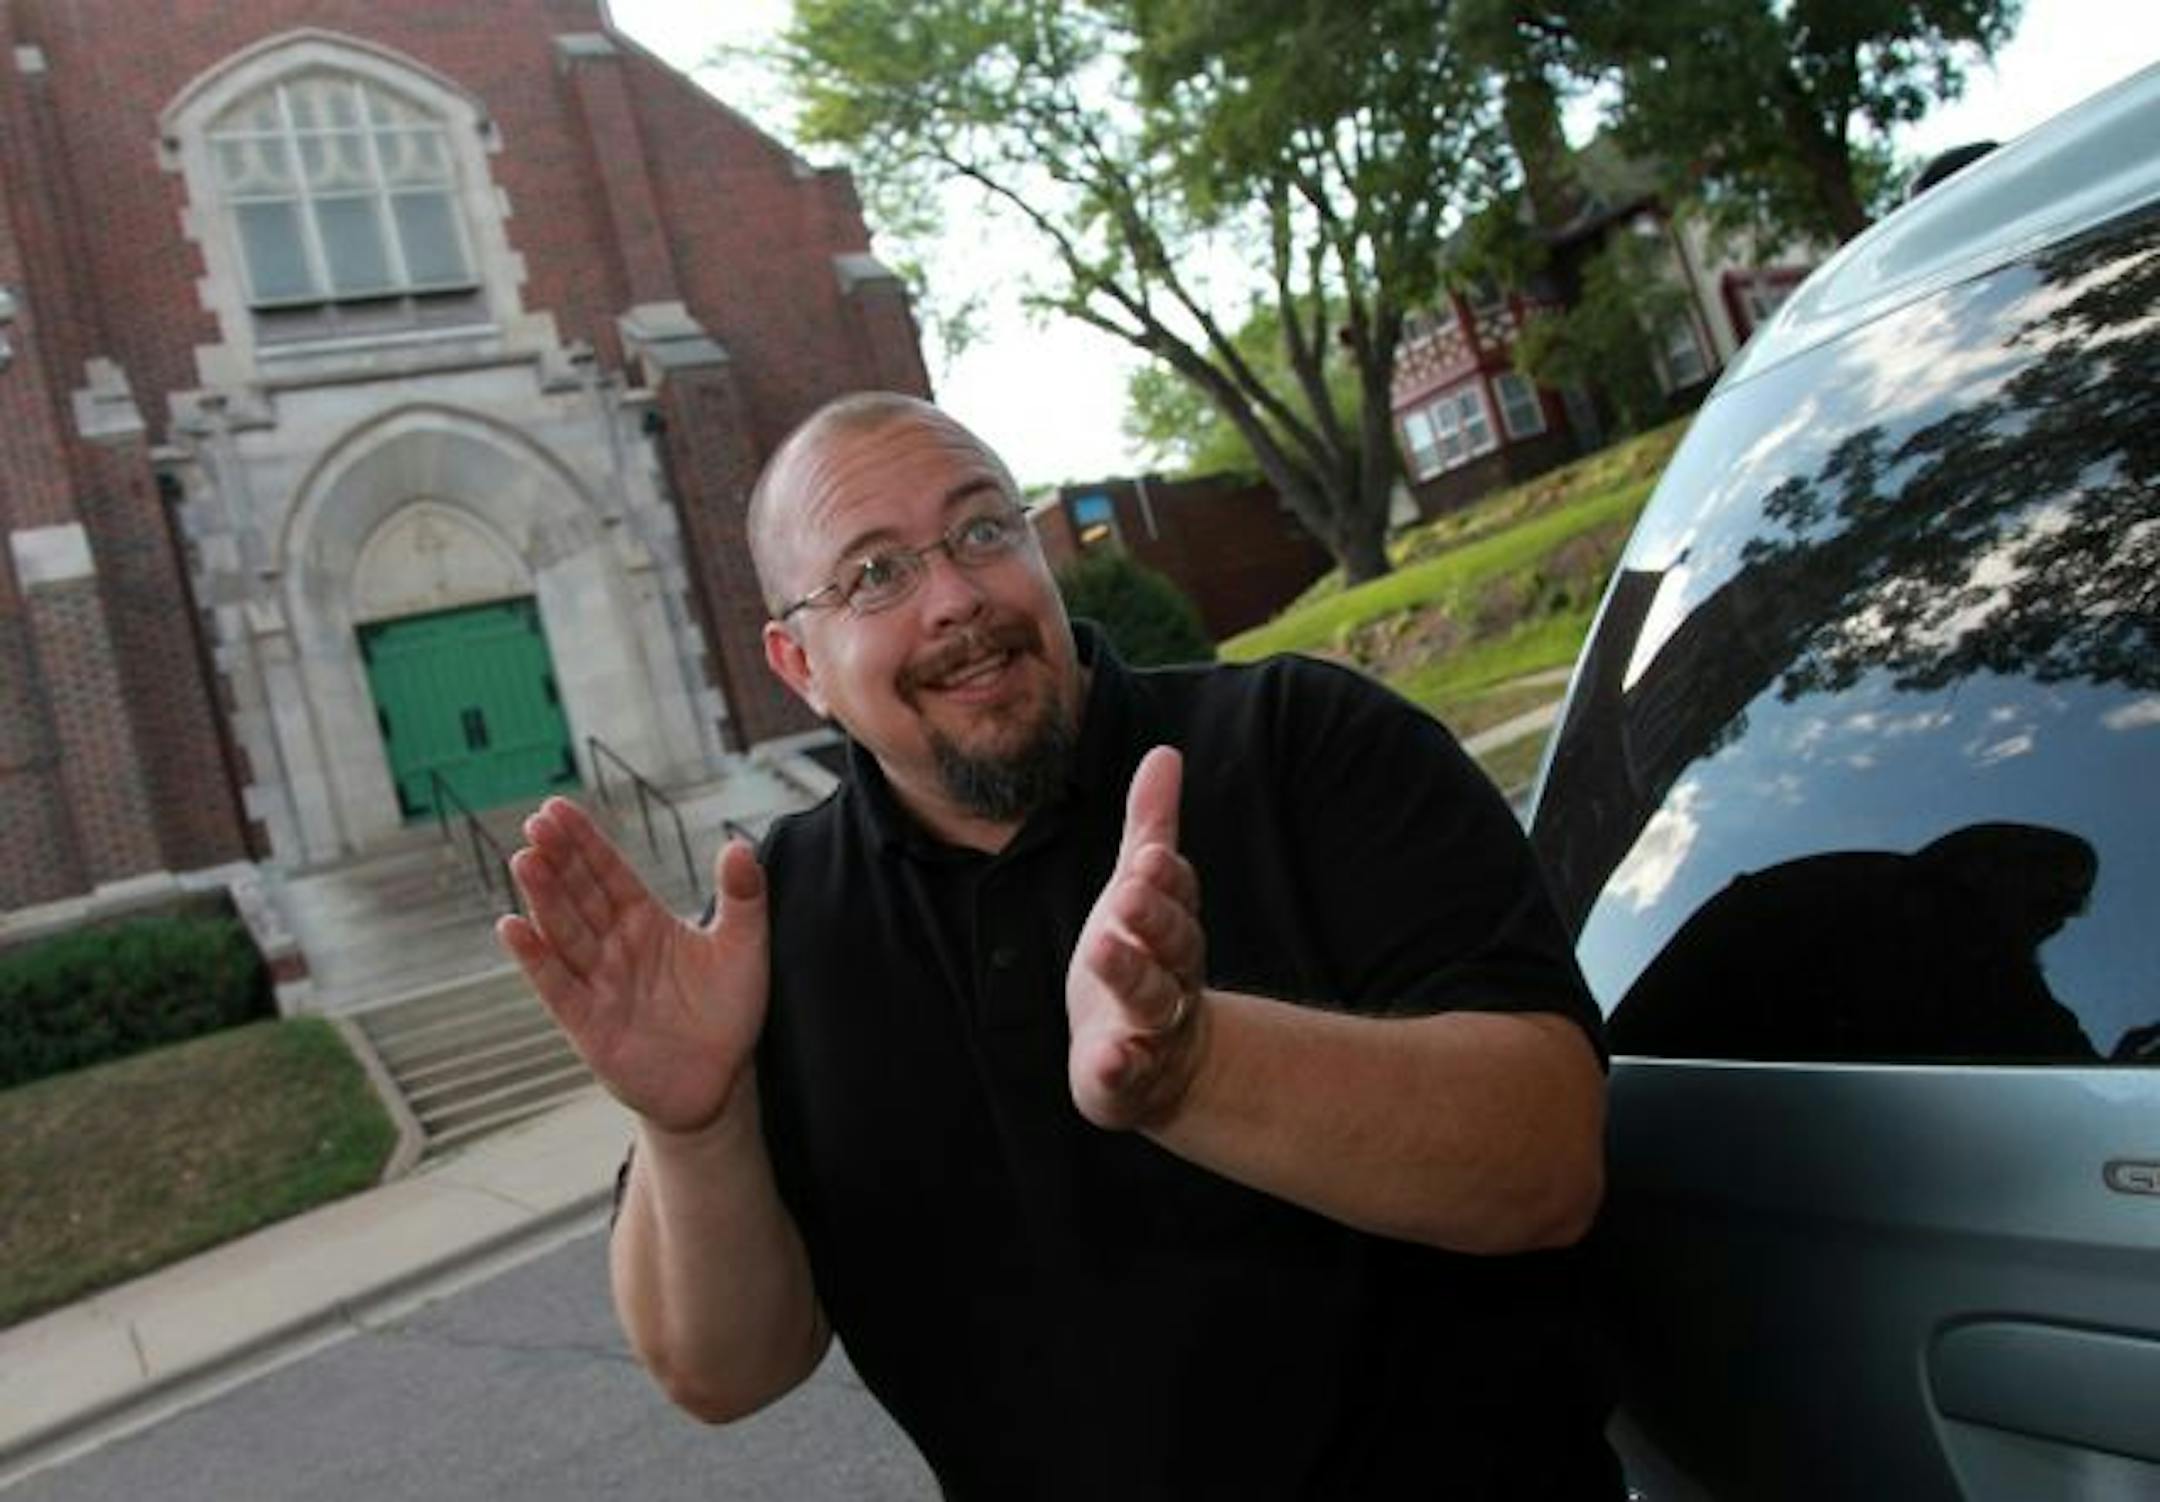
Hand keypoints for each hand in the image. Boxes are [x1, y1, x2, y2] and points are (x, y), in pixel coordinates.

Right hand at [499, 798, 768, 1136]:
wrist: (721, 1081)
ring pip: (564, 932)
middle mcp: (614, 947)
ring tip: (525, 858)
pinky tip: (512, 926)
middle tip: (536, 823)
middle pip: (579, 894)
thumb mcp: (745, 947)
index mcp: (646, 921)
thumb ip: (743, 896)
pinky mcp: (588, 1024)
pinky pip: (556, 986)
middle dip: (558, 859)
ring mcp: (598, 983)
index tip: (556, 807)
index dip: (584, 841)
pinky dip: (534, 958)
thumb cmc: (729, 1011)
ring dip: (543, 897)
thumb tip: (739, 845)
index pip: (608, 873)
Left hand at [1066, 746, 1207, 1130]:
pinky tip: (1109, 1058)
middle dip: (1152, 918)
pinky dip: (1119, 1066)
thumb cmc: (1145, 958)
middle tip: (1128, 891)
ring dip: (1130, 975)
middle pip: (1173, 945)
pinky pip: (1127, 1073)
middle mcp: (1174, 976)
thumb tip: (1164, 752)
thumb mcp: (1141, 890)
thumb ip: (1151, 827)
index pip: (1177, 897)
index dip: (1165, 878)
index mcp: (1174, 929)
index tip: (1149, 855)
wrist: (1166, 1065)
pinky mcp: (1128, 1075)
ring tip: (1101, 947)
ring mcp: (1154, 1028)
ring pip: (1151, 1002)